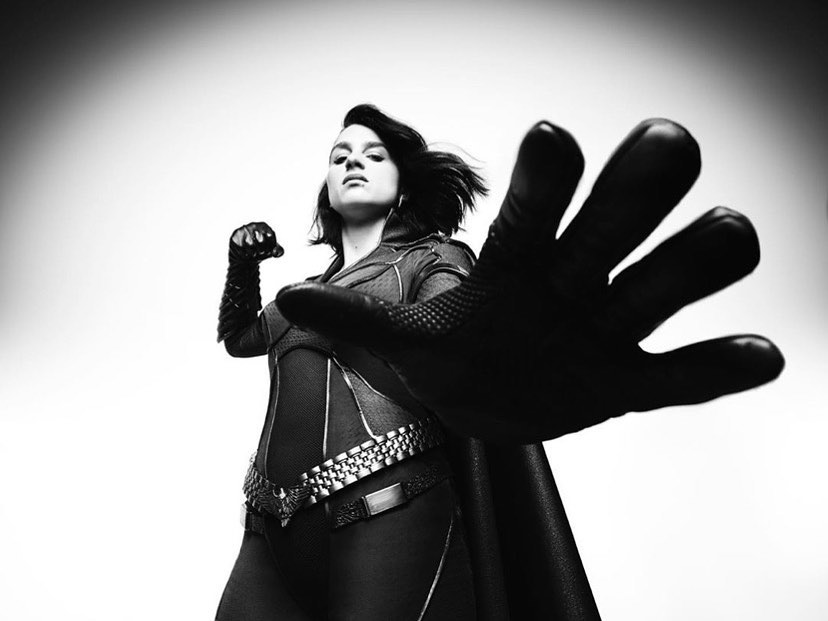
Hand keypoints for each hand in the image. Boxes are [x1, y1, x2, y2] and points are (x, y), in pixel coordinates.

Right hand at [229, 222, 283, 261]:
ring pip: (250, 245)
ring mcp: (243, 230)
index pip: (270, 237)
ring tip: (254, 254)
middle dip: (262, 250)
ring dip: (253, 253)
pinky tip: (246, 254)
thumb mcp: (271, 249)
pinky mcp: (234, 237)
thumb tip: (275, 252)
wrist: (245, 252)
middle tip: (261, 253)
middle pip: (261, 241)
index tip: (268, 251)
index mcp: (264, 226)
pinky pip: (241, 248)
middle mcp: (253, 225)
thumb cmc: (261, 248)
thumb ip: (279, 251)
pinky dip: (245, 255)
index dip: (270, 247)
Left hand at [276, 120, 783, 441]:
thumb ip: (354, 320)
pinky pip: (683, 374)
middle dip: (631, 192)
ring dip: (695, 261)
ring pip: (660, 287)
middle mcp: (568, 285)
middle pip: (607, 230)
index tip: (550, 134)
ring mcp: (604, 332)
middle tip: (665, 140)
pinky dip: (718, 365)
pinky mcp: (630, 383)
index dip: (543, 180)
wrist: (479, 406)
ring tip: (729, 232)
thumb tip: (286, 300)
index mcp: (511, 268)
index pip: (530, 213)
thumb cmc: (443, 358)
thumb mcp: (397, 342)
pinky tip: (759, 355)